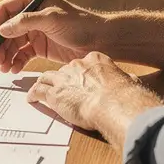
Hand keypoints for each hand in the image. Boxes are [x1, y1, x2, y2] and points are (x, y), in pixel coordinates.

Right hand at [0, 0, 109, 72]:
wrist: (99, 40)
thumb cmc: (79, 24)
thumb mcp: (52, 19)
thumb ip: (26, 22)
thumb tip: (3, 28)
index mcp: (33, 2)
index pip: (5, 10)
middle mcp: (31, 16)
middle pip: (6, 30)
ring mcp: (35, 32)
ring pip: (13, 44)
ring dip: (6, 56)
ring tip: (4, 68)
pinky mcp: (40, 47)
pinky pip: (23, 54)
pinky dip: (17, 62)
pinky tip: (15, 69)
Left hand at [26, 52, 158, 133]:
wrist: (113, 103)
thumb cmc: (124, 95)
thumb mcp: (128, 82)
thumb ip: (125, 80)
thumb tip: (132, 83)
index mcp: (95, 60)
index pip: (83, 64)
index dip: (80, 73)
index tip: (80, 79)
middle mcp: (77, 65)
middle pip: (64, 70)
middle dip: (62, 79)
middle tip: (61, 87)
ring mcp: (63, 78)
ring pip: (47, 77)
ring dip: (44, 83)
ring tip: (40, 88)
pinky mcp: (53, 93)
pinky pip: (38, 90)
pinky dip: (34, 93)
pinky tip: (31, 98)